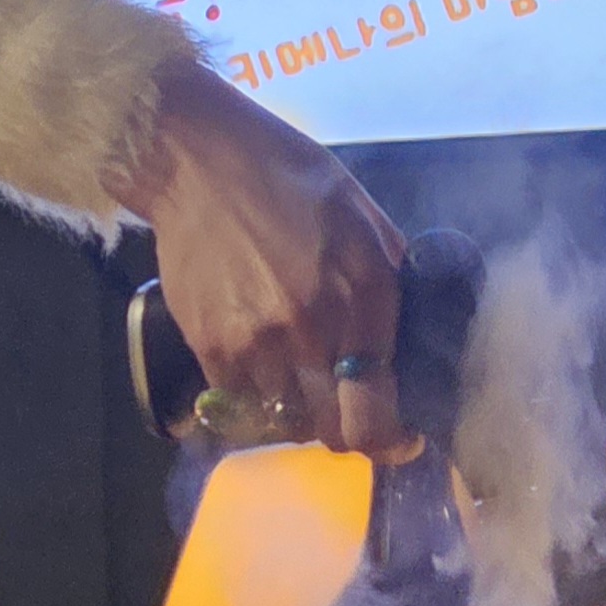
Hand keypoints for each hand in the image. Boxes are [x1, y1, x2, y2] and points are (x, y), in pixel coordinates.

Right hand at [109, 51, 406, 454]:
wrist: (199, 164)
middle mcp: (312, 332)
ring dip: (298, 409)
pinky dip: (254, 394)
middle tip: (347, 406)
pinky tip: (259, 360)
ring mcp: (256, 345)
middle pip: (332, 430)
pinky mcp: (210, 347)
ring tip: (298, 375)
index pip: (378, 413)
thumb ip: (390, 280)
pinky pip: (240, 402)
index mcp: (363, 297)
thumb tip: (407, 335)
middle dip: (346, 427)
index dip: (393, 440)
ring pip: (285, 421)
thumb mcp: (363, 219)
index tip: (399, 437)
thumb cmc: (290, 180)